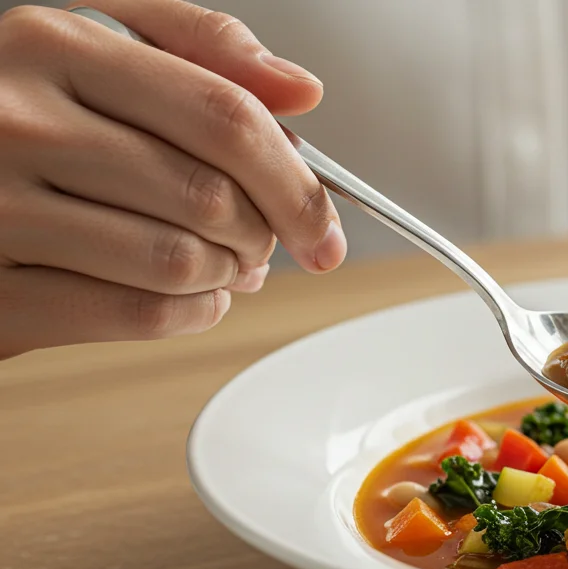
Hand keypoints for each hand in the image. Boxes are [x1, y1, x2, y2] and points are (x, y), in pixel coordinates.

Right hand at [0, 1, 344, 358]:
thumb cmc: (6, 109)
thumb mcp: (86, 42)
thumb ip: (195, 47)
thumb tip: (299, 91)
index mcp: (49, 45)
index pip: (224, 118)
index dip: (296, 182)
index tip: (325, 225)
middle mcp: (15, 120)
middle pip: (211, 196)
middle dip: (264, 234)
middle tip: (266, 242)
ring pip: (182, 260)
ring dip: (228, 276)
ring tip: (226, 266)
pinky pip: (139, 312)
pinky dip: (193, 315)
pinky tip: (192, 299)